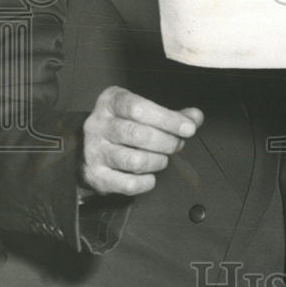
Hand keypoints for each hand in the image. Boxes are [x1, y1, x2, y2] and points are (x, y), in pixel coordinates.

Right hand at [81, 86, 201, 195]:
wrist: (90, 146)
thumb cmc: (124, 125)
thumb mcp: (145, 112)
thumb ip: (172, 115)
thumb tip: (195, 117)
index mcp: (111, 102)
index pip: (139, 108)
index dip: (168, 119)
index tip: (188, 128)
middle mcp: (98, 125)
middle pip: (138, 134)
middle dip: (167, 142)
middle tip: (177, 144)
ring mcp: (94, 150)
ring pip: (134, 161)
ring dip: (158, 162)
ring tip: (162, 158)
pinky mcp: (95, 175)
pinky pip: (128, 184)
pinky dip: (146, 182)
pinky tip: (150, 176)